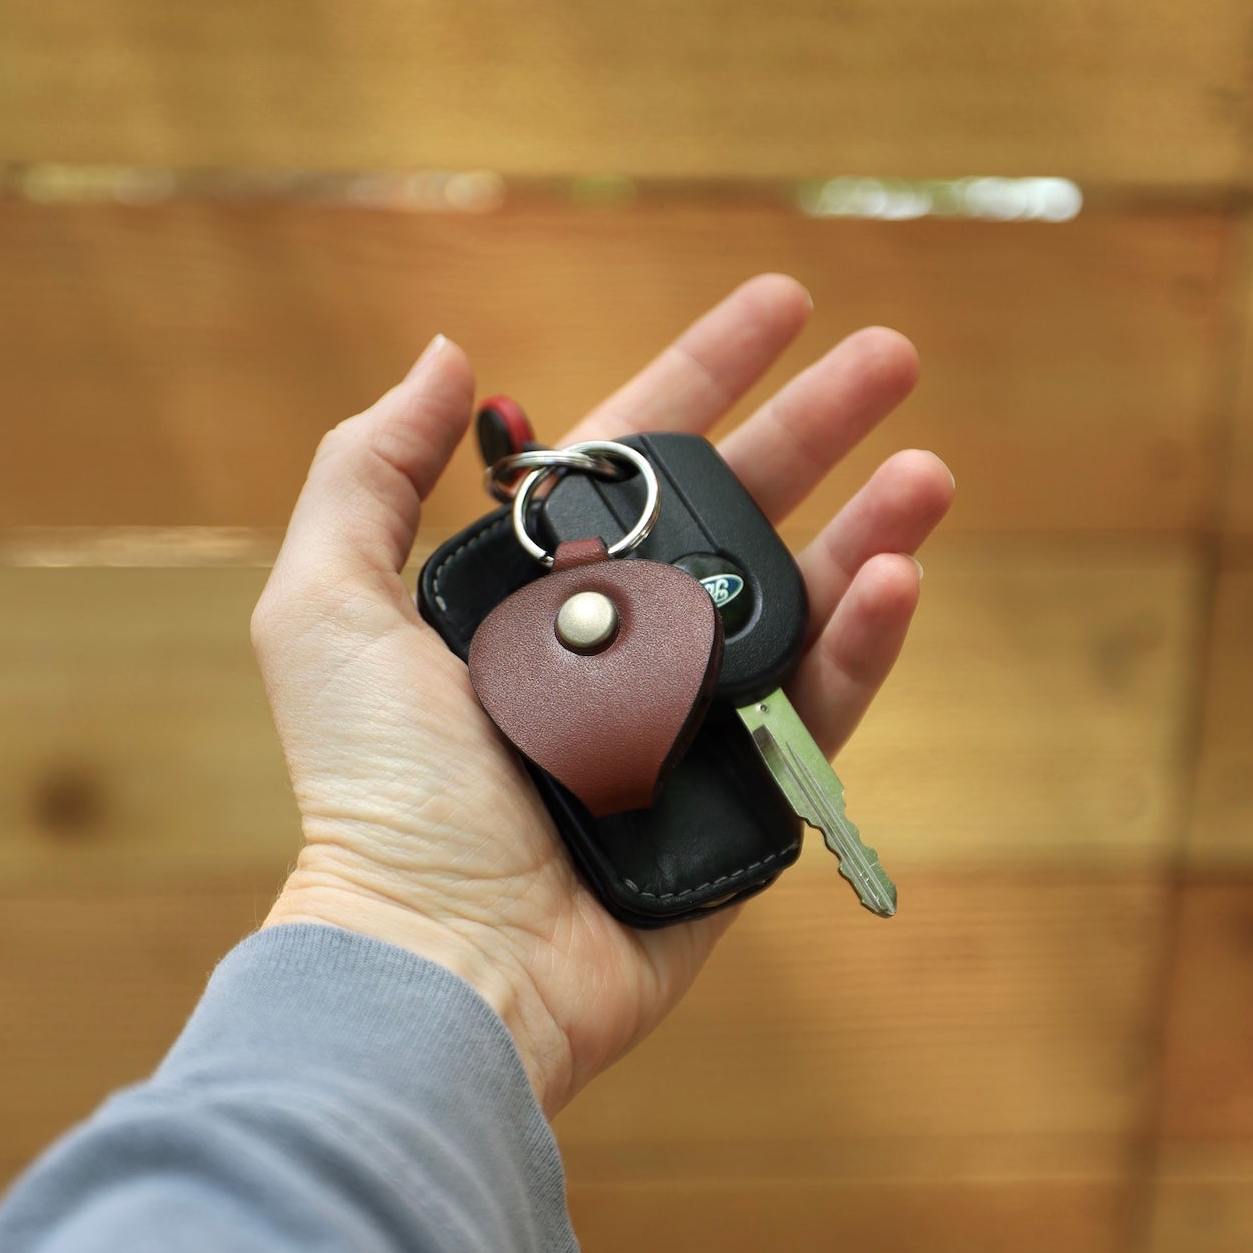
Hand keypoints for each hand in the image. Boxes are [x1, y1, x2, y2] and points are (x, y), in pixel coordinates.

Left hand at [253, 277, 952, 1116]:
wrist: (442, 950)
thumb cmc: (374, 787)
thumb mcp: (324, 608)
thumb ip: (366, 474)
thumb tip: (451, 357)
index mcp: (533, 590)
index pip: (633, 459)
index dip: (704, 372)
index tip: (783, 302)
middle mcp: (619, 644)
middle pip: (736, 511)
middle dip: (815, 428)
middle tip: (892, 358)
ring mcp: (688, 720)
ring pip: (794, 603)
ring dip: (867, 528)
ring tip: (927, 470)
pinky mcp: (744, 799)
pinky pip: (818, 711)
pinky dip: (861, 645)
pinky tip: (896, 578)